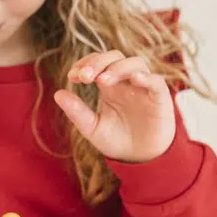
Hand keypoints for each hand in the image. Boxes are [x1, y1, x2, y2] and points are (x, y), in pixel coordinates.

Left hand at [53, 50, 176, 162]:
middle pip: (114, 57)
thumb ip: (77, 112)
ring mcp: (144, 88)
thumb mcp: (92, 128)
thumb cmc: (116, 140)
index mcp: (110, 85)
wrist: (140, 159)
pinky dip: (146, 77)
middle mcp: (127, 82)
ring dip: (117, 68)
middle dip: (98, 63)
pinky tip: (134, 80)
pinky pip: (156, 81)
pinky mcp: (160, 98)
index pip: (98, 62)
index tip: (73, 76)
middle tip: (84, 77)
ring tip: (102, 81)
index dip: (85, 63)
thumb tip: (57, 94)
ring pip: (135, 63)